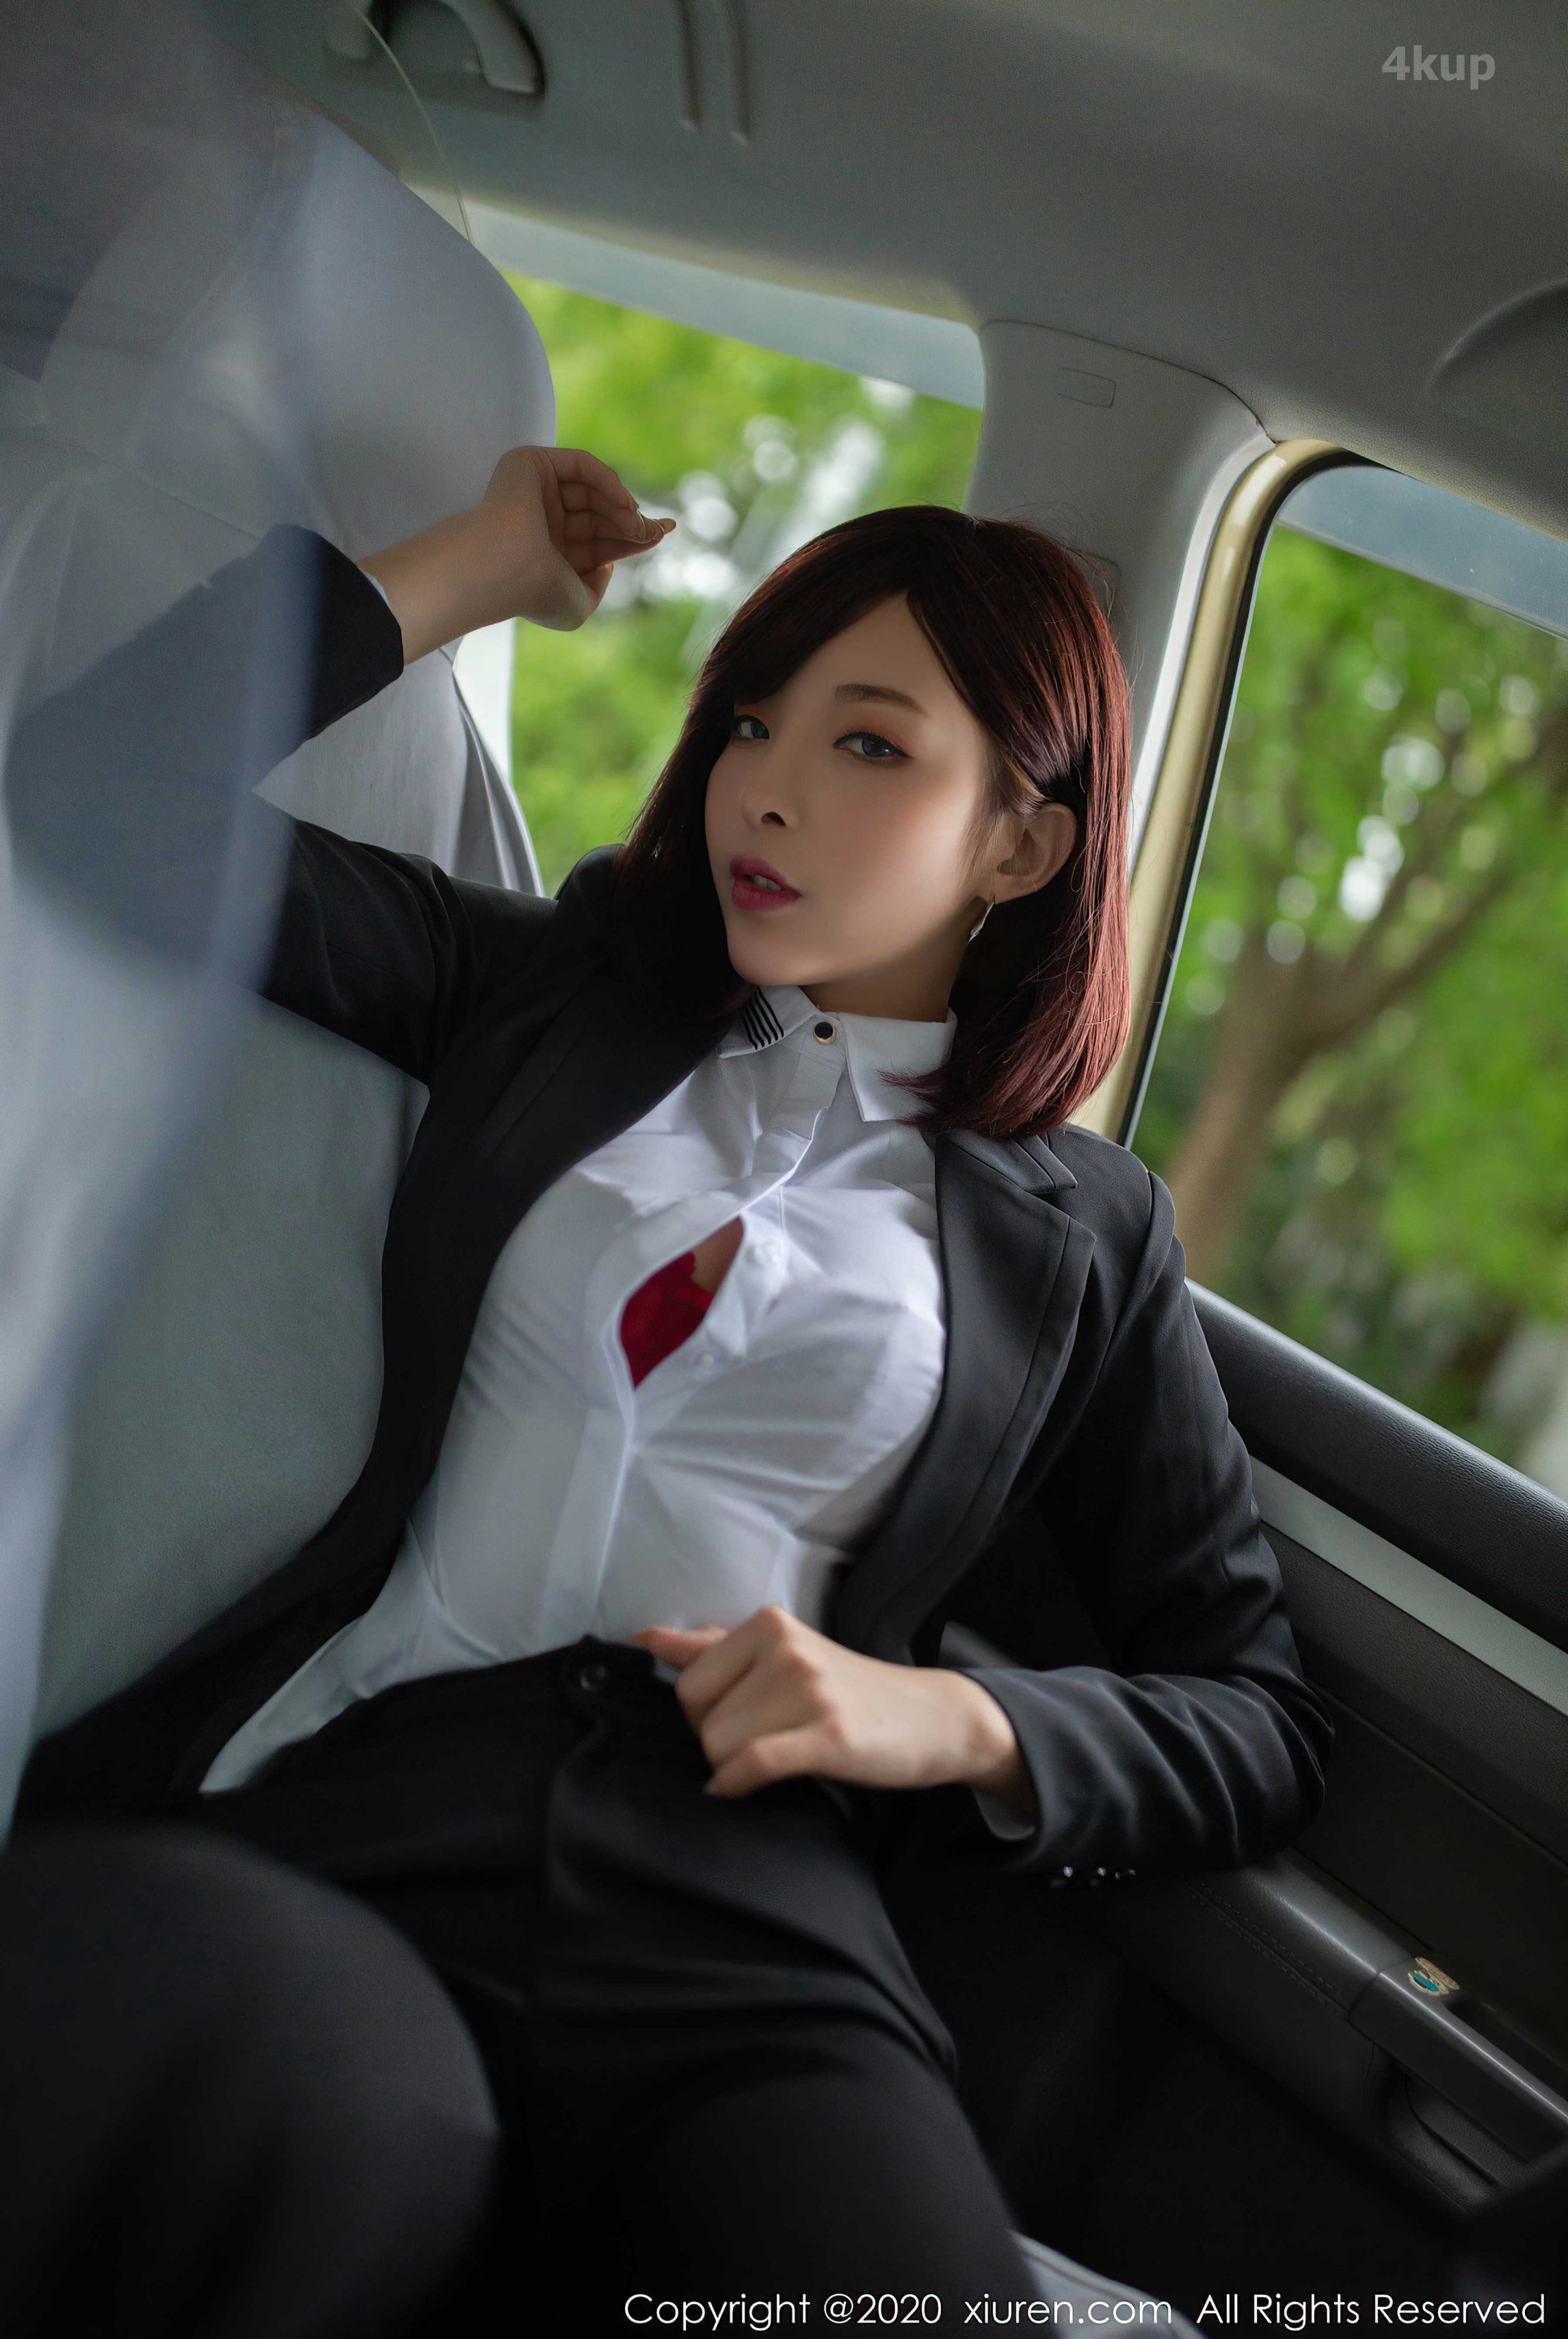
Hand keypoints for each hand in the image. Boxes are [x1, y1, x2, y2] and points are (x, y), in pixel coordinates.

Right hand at [359, 444, 674, 660]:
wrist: (508, 568)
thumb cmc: (538, 592)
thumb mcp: (579, 605)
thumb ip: (597, 585)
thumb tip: (609, 560)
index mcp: (549, 553)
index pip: (599, 539)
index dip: (632, 537)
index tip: (661, 534)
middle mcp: (542, 521)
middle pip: (600, 514)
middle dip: (632, 522)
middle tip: (656, 530)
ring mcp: (536, 492)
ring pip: (593, 490)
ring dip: (622, 506)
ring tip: (637, 524)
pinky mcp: (532, 464)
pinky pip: (581, 465)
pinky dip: (608, 480)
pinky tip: (625, 503)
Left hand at [631, 1605, 1036, 1816]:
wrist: (930, 1717)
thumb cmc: (846, 1690)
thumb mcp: (782, 1655)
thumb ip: (712, 1647)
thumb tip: (645, 1640)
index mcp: (768, 1624)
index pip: (687, 1683)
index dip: (705, 1716)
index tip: (743, 1721)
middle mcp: (785, 1648)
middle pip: (699, 1720)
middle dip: (718, 1743)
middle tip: (765, 1740)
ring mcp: (808, 1690)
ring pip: (720, 1748)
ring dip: (736, 1768)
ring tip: (779, 1756)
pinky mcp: (827, 1734)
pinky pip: (752, 1764)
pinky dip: (737, 1784)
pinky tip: (744, 1789)